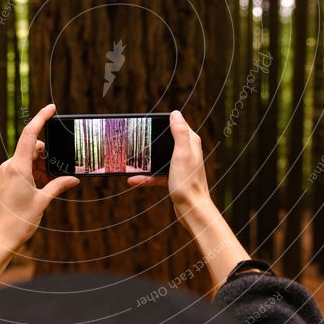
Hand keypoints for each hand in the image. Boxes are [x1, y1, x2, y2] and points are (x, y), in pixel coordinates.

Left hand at [0, 104, 78, 303]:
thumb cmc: (18, 222)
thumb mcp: (43, 202)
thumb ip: (58, 185)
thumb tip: (73, 178)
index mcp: (17, 167)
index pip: (30, 134)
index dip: (41, 118)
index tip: (52, 108)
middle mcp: (9, 166)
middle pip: (33, 148)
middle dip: (48, 155)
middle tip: (61, 171)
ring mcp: (6, 173)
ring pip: (29, 159)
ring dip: (42, 166)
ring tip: (50, 185)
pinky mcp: (6, 180)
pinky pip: (24, 168)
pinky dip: (36, 173)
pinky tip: (43, 187)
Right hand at [128, 110, 214, 227]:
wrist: (192, 210)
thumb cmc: (188, 182)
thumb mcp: (182, 154)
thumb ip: (179, 133)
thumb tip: (175, 113)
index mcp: (190, 143)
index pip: (178, 124)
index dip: (164, 120)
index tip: (148, 120)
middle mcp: (187, 152)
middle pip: (166, 140)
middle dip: (152, 139)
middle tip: (135, 137)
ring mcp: (180, 165)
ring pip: (160, 157)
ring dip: (146, 159)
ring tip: (131, 158)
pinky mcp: (174, 178)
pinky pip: (157, 174)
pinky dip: (146, 176)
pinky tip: (133, 179)